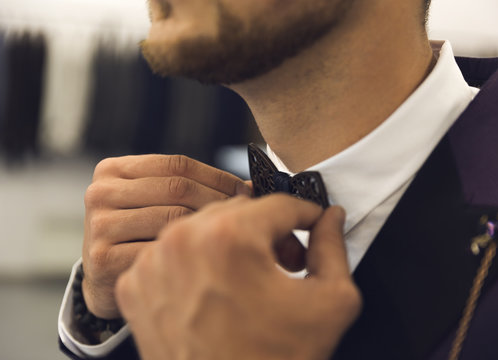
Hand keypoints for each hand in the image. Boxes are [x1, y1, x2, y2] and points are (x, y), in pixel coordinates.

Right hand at [82, 154, 250, 318]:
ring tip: (231, 235)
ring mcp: (99, 225)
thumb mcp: (152, 201)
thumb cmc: (139, 235)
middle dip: (219, 200)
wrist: (103, 281)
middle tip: (246, 214)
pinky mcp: (102, 258)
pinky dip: (190, 253)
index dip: (217, 176)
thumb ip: (188, 187)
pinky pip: (162, 250)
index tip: (244, 190)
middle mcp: (100, 192)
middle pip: (177, 188)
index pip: (177, 164)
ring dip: (209, 226)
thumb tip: (250, 186)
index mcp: (112, 169)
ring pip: (173, 217)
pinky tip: (208, 258)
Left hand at [116, 194, 361, 359]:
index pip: (279, 203)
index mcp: (229, 238)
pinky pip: (175, 252)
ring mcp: (152, 263)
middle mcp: (182, 240)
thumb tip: (330, 218)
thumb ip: (333, 247)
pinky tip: (217, 292)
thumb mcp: (330, 303)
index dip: (305, 214)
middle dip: (270, 231)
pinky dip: (198, 263)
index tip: (312, 225)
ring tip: (251, 279)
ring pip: (205, 228)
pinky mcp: (136, 284)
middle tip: (287, 262)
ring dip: (233, 244)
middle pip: (241, 211)